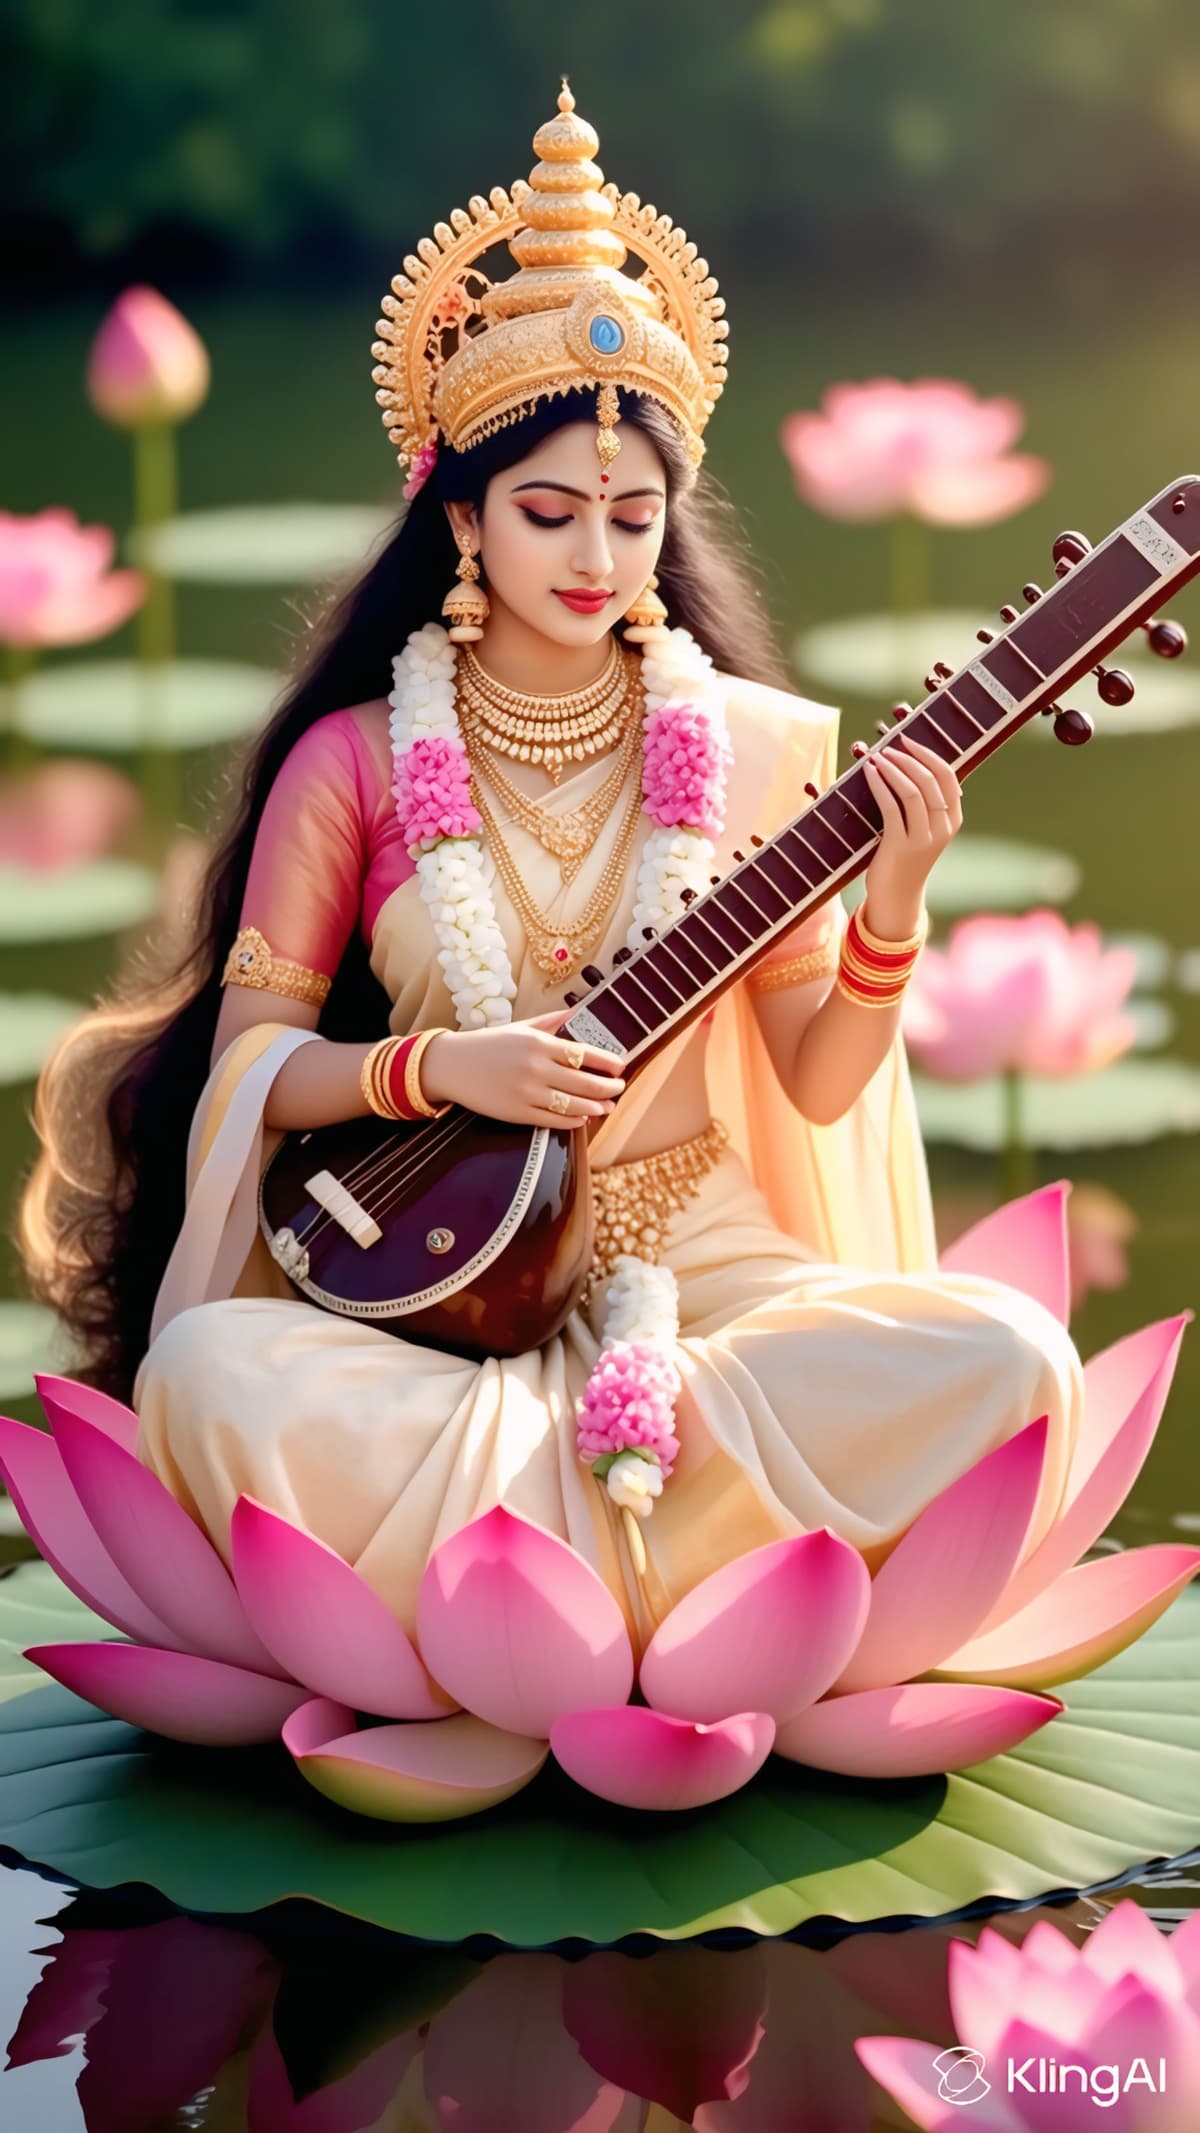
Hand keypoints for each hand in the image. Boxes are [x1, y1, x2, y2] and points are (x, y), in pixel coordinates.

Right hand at [419, 1006, 625, 1128]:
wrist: (451, 1065)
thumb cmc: (487, 1045)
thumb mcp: (519, 1027)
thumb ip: (550, 1021)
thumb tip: (576, 1013)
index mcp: (538, 1043)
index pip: (584, 1053)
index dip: (607, 1062)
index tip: (619, 1066)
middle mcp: (536, 1067)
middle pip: (585, 1081)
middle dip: (608, 1087)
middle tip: (619, 1088)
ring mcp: (527, 1092)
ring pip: (574, 1104)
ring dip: (597, 1106)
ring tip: (607, 1105)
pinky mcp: (517, 1113)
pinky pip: (554, 1120)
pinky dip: (574, 1120)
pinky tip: (584, 1117)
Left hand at [860, 733, 962, 937]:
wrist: (896, 897)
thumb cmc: (905, 857)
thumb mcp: (924, 830)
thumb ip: (925, 804)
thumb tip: (910, 765)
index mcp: (953, 820)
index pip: (949, 777)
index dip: (928, 754)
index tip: (909, 740)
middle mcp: (943, 828)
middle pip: (930, 781)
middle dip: (908, 758)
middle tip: (888, 746)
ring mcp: (923, 839)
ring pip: (913, 792)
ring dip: (893, 768)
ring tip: (876, 756)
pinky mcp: (901, 846)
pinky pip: (891, 807)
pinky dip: (879, 785)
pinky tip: (869, 773)